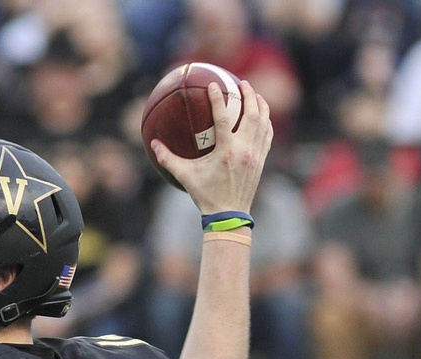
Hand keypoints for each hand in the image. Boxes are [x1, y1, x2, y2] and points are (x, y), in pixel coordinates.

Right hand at [157, 79, 273, 216]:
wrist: (228, 214)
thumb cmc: (205, 195)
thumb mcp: (185, 176)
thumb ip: (168, 159)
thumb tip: (153, 144)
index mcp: (225, 151)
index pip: (223, 117)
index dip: (217, 98)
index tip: (213, 84)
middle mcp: (243, 150)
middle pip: (251, 114)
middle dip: (248, 95)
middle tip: (241, 83)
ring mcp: (255, 154)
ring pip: (263, 122)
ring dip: (260, 105)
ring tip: (254, 93)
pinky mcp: (261, 160)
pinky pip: (267, 135)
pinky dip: (266, 121)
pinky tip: (262, 115)